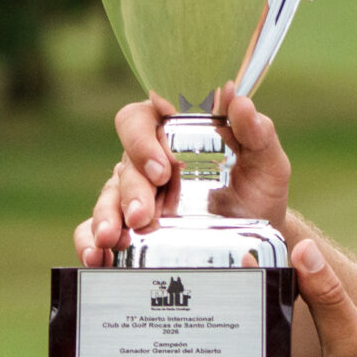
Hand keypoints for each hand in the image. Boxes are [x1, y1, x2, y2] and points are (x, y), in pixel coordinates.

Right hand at [72, 89, 295, 265]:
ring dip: (106, 217)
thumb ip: (257, 131)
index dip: (143, 140)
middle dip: (131, 190)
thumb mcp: (266, 161)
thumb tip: (240, 101)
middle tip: (144, 215)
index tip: (162, 168)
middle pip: (124, 163)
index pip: (141, 119)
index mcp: (173, 130)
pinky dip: (89, 239)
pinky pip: (95, 228)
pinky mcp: (128, 226)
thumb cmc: (259, 188)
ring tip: (113, 239)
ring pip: (107, 196)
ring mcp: (135, 194)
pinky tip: (96, 255)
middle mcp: (148, 159)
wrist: (257, 237)